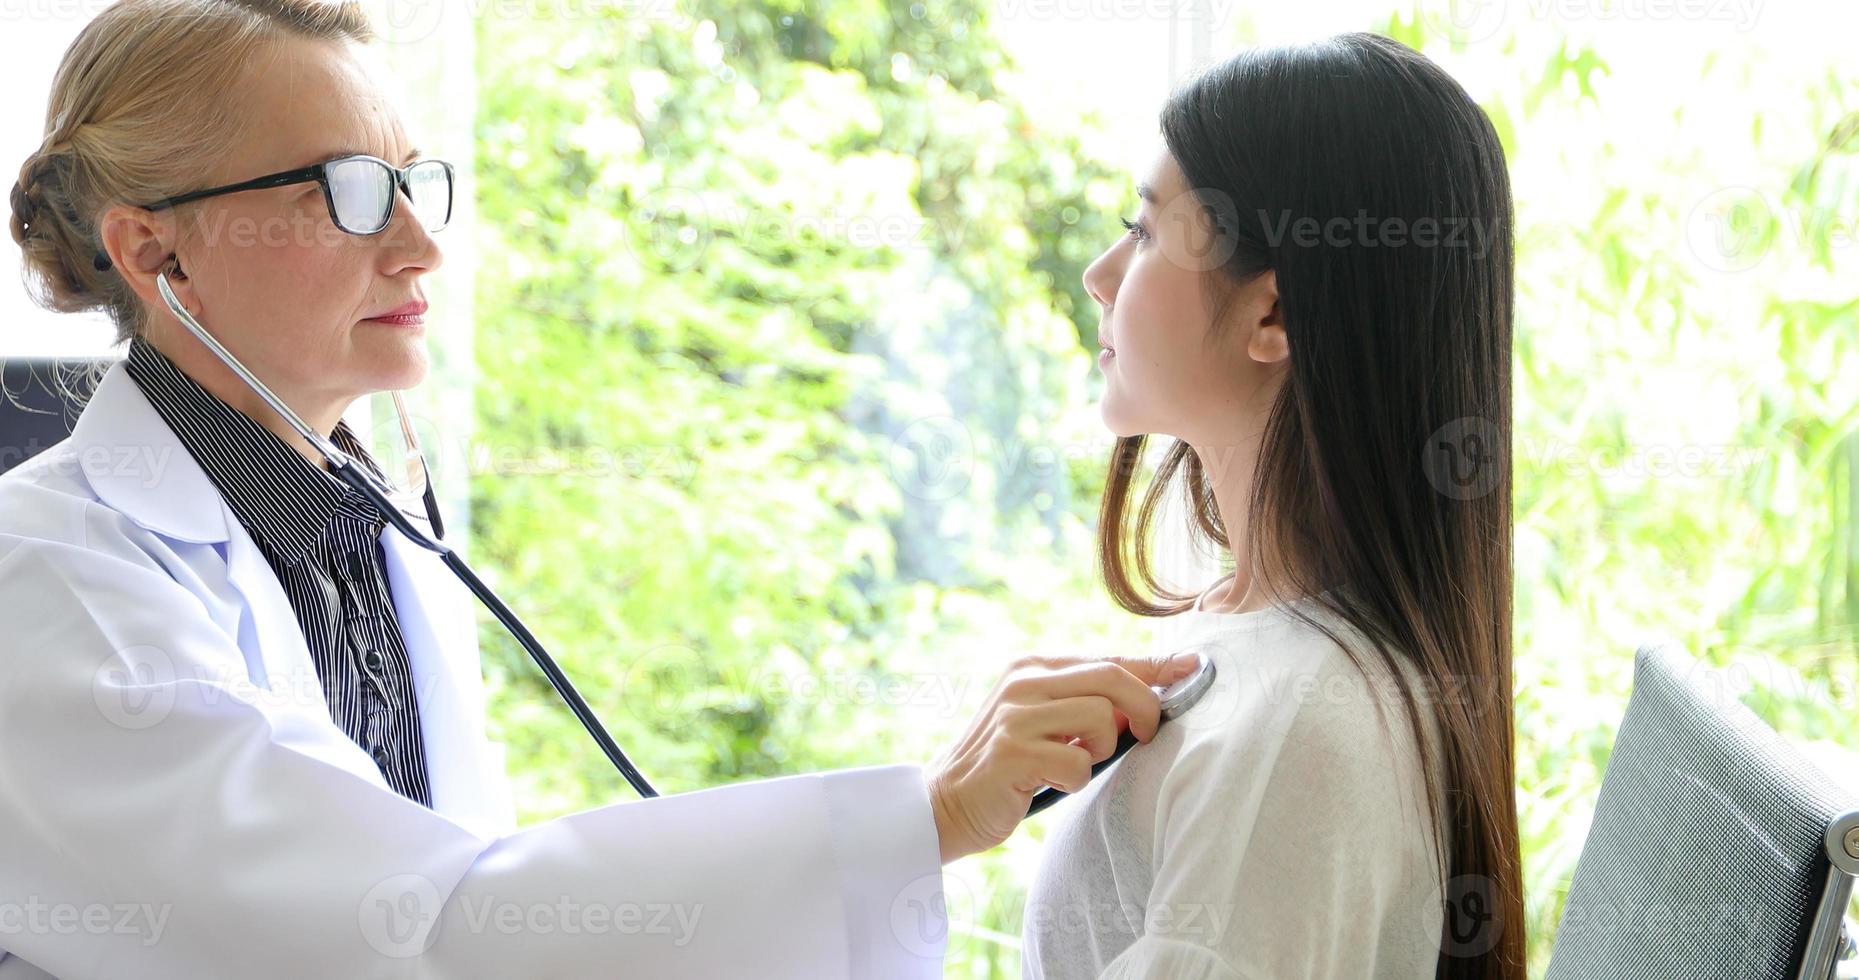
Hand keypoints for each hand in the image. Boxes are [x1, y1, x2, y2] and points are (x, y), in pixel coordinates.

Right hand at [923, 650, 1201, 864]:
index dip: (1157, 666)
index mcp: (1033, 667)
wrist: (944, 804)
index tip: (1195, 668)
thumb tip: (1153, 696)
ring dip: (1100, 751)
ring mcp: (1015, 715)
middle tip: (1145, 738)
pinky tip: (1051, 784)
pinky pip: (1077, 762)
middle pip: (1112, 678)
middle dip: (1145, 709)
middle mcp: (1023, 682)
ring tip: (1074, 764)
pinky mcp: (1011, 752)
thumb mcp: (1046, 721)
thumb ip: (1086, 703)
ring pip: (1101, 718)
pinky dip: (1075, 780)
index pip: (1109, 659)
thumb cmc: (1009, 766)